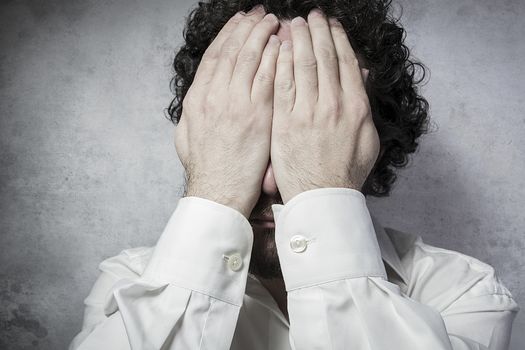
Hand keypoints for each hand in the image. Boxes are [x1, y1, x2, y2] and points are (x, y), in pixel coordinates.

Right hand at [175, 5, 280, 217]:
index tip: (239, 22)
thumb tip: (198, 98)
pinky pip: (268, 77)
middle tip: (259, 13)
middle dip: (247, 27)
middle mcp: (214, 96)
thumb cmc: (206, 170)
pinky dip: (276, 58)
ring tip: (274, 21)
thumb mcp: (186, 137)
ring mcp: (235, 104)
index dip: (228, 35)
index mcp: (196, 99)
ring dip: (263, 35)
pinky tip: (284, 45)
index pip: (214, 56)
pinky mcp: (257, 115)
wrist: (217, 193)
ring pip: (250, 58)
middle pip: (232, 50)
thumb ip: (191, 114)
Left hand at [271, 9, 378, 203]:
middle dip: (317, 31)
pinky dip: (282, 62)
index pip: (346, 62)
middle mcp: (333, 105)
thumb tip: (360, 75)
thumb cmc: (345, 172)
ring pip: (303, 65)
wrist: (321, 198)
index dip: (337, 38)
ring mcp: (307, 113)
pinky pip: (282, 84)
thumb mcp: (368, 139)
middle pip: (324, 57)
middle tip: (310, 16)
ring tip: (293, 23)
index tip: (331, 24)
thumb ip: (363, 104)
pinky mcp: (285, 122)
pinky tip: (279, 47)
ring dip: (298, 39)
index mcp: (356, 107)